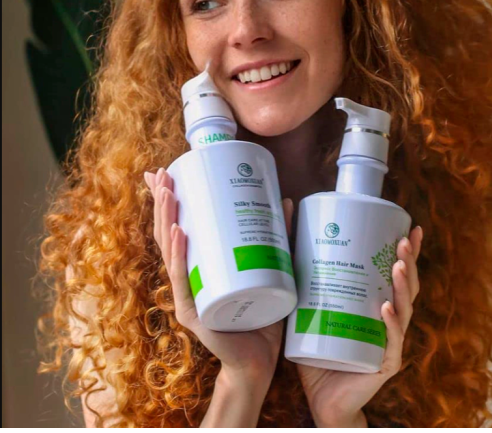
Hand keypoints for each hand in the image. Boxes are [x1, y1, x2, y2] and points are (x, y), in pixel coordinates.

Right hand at [144, 168, 294, 388]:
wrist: (259, 363)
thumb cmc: (261, 316)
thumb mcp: (269, 267)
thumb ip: (276, 236)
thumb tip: (286, 199)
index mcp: (198, 267)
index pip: (176, 228)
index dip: (166, 201)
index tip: (163, 171)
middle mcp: (187, 279)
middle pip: (167, 234)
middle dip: (162, 201)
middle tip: (161, 173)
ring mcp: (188, 296)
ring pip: (170, 252)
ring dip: (166, 219)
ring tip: (167, 192)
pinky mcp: (195, 312)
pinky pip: (184, 280)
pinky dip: (179, 255)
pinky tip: (179, 231)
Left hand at [294, 216, 423, 427]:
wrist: (322, 398)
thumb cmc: (319, 350)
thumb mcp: (311, 308)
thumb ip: (303, 279)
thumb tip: (288, 237)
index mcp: (377, 306)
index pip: (397, 275)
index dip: (409, 253)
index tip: (411, 226)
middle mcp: (389, 322)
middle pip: (408, 287)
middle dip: (409, 262)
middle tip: (404, 240)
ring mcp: (389, 343)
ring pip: (404, 310)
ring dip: (403, 286)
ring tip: (397, 265)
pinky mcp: (381, 364)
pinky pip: (391, 343)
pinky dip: (390, 324)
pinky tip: (387, 308)